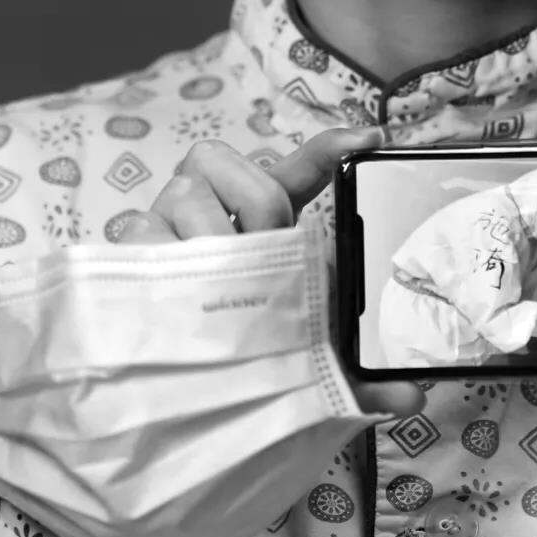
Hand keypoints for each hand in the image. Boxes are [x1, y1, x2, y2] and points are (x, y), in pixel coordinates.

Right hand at [117, 127, 422, 420]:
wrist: (154, 393)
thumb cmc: (235, 352)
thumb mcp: (294, 356)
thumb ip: (348, 372)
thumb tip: (410, 397)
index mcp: (255, 219)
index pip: (296, 172)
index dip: (331, 150)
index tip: (370, 139)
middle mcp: (210, 208)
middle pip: (239, 172)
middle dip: (258, 207)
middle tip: (263, 253)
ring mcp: (163, 224)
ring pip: (187, 194)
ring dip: (209, 239)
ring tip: (215, 287)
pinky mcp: (126, 250)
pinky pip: (142, 229)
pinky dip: (161, 255)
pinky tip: (172, 290)